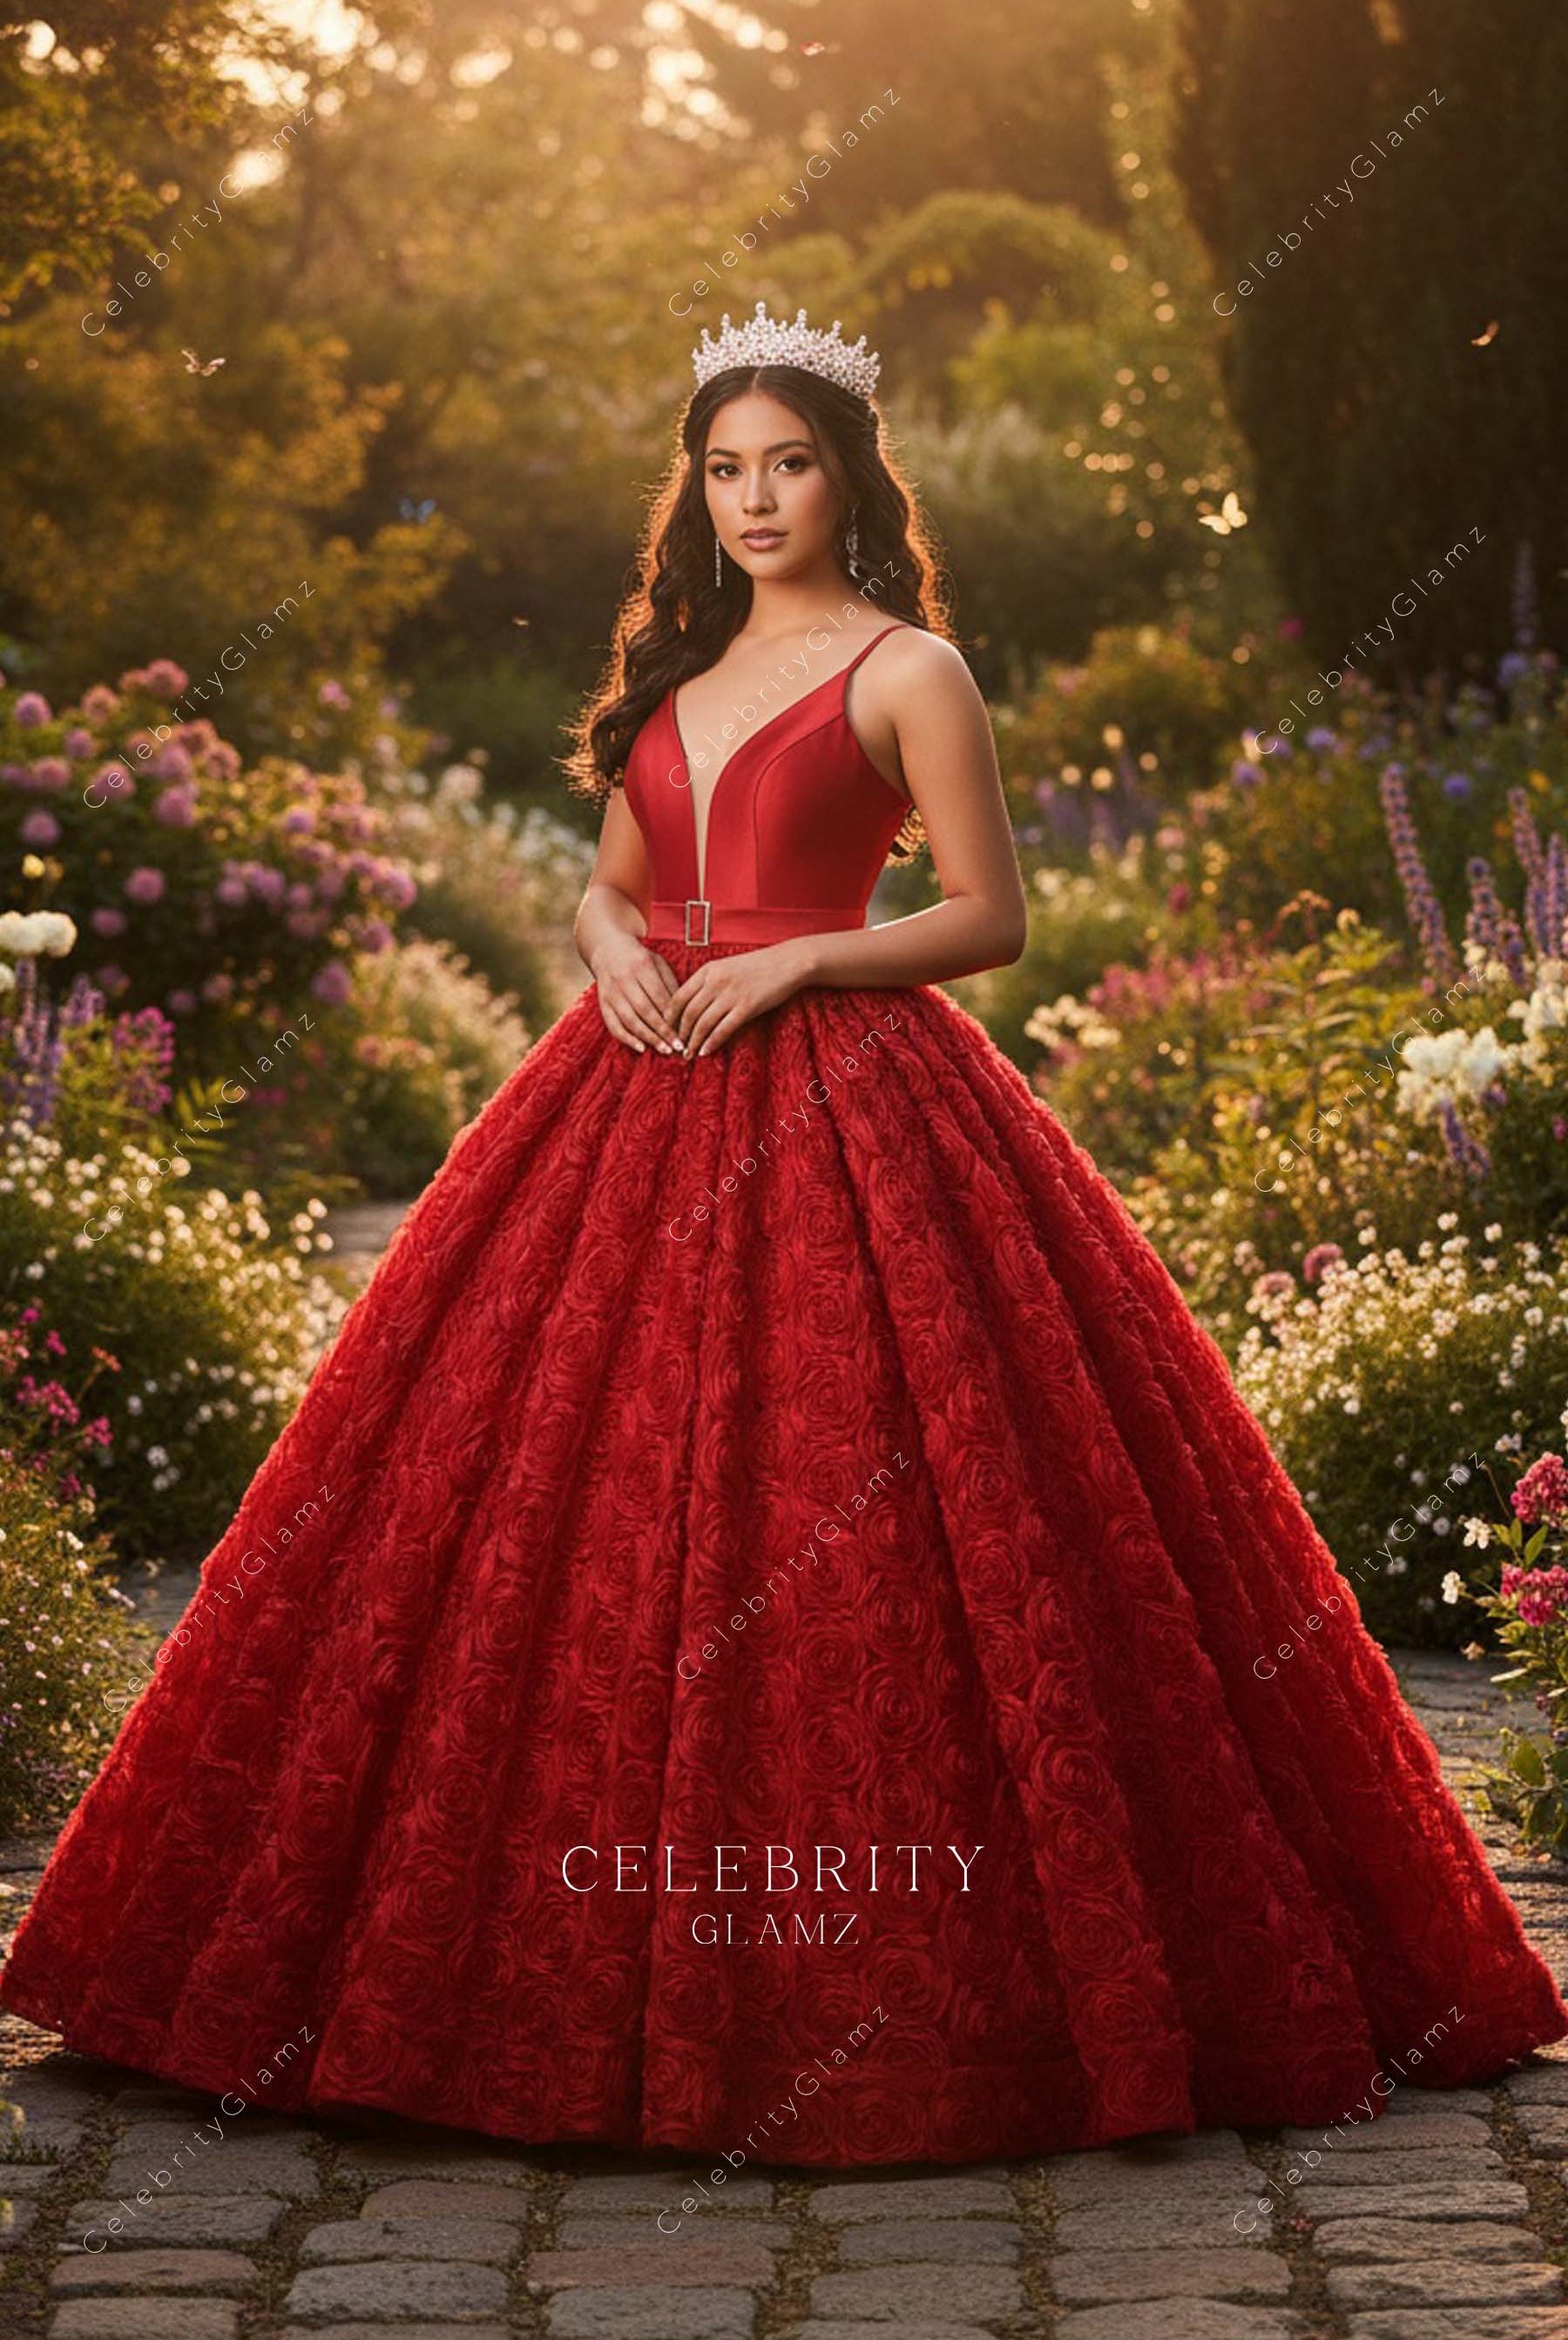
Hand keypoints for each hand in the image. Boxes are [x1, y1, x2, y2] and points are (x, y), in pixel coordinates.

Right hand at [591, 934, 681, 1054]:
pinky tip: (641, 1047)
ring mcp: (611, 992)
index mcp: (641, 966)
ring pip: (629, 1019)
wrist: (607, 950)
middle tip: (677, 1047)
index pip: (659, 996)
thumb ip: (670, 985)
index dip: (672, 1017)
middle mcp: (624, 979)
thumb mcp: (658, 964)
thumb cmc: (640, 959)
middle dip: (662, 1031)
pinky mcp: (602, 1003)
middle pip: (645, 1010)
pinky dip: (626, 1038)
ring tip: (664, 1050)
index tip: (685, 1032)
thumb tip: (683, 1014)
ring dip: (648, 1037)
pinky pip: (613, 1024)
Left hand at [668, 940, 812, 1056]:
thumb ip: (709, 981)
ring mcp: (731, 995)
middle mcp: (716, 982)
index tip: (667, 1029)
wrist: (788, 962)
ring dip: (693, 1042)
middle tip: (676, 1046)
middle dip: (679, 1033)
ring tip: (688, 1054)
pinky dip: (711, 1043)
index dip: (669, 1016)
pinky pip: (723, 1029)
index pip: (679, 996)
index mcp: (708, 970)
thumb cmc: (758, 965)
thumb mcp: (727, 966)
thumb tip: (692, 1002)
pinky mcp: (747, 1007)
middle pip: (688, 1013)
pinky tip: (705, 1052)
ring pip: (703, 1024)